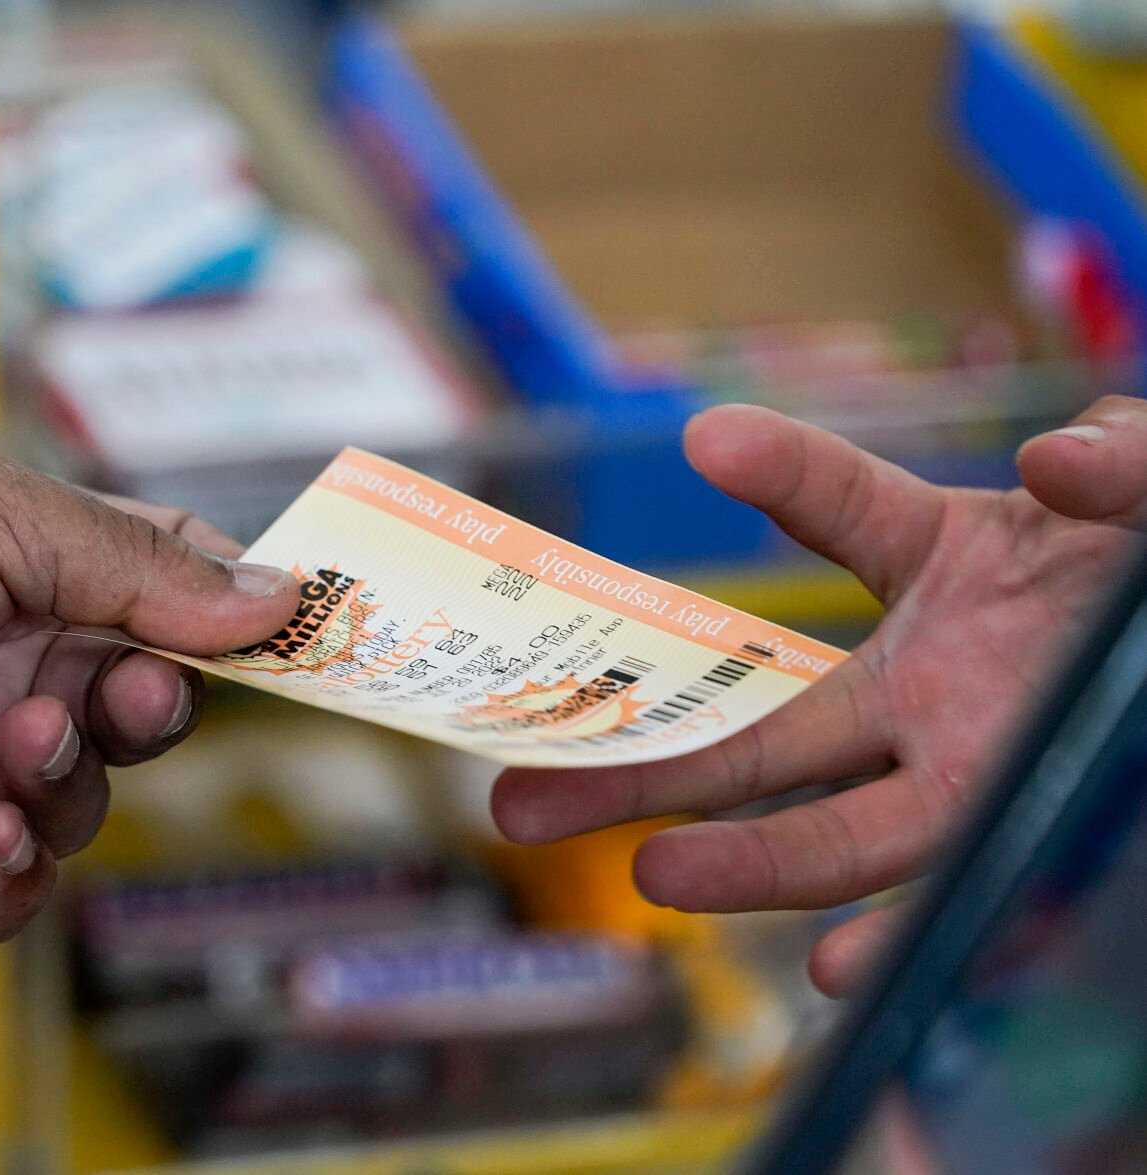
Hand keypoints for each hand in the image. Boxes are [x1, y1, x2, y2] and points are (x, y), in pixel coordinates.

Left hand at [0, 444, 297, 944]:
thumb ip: (129, 564)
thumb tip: (269, 592)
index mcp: (17, 574)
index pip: (156, 600)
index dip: (225, 622)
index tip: (295, 639)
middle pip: (133, 709)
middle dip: (146, 706)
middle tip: (123, 693)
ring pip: (80, 805)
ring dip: (67, 779)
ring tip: (9, 743)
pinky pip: (6, 893)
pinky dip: (14, 870)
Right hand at [491, 396, 1146, 994]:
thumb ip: (1128, 465)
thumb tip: (1053, 461)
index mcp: (953, 571)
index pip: (846, 509)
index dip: (779, 472)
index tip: (710, 439)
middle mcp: (935, 689)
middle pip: (763, 731)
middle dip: (639, 764)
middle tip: (523, 799)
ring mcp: (975, 773)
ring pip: (840, 832)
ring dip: (748, 861)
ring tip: (656, 877)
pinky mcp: (1029, 839)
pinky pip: (953, 900)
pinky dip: (897, 937)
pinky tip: (842, 973)